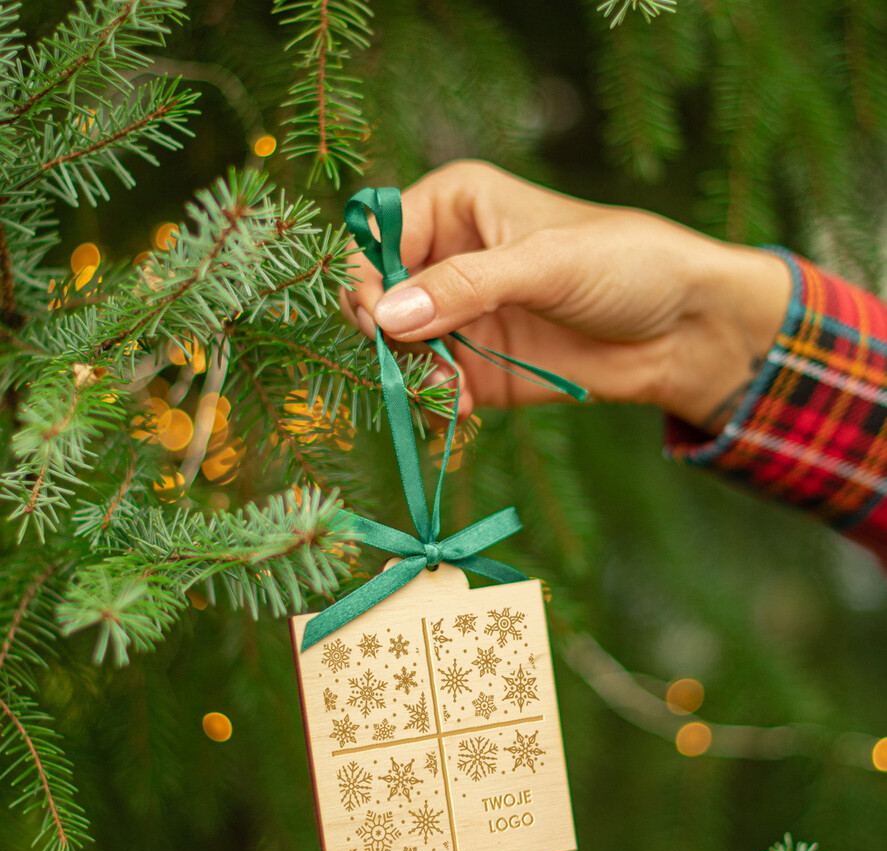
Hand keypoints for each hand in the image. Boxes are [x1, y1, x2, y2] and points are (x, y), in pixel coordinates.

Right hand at [341, 161, 790, 431]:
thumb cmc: (626, 266)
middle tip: (418, 365)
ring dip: (411, 378)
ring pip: (396, 351)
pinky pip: (429, 389)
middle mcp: (446, 257)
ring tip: (451, 395)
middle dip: (386, 337)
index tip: (379, 321)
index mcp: (455, 205)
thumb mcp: (545, 264)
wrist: (682, 330)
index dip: (364, 279)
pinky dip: (435, 404)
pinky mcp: (475, 369)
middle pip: (375, 298)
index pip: (374, 237)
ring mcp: (458, 317)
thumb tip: (386, 316)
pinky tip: (461, 411)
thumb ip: (465, 286)